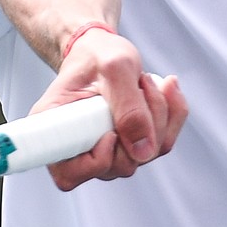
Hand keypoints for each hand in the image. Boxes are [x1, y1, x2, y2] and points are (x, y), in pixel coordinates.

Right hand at [32, 28, 186, 190]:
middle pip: (118, 165)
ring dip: (158, 116)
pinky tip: (165, 89)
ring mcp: (106, 151)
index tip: (110, 132)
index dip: (96, 161)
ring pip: (145, 155)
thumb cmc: (98, 55)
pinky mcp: (131, 146)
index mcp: (54, 129)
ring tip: (145, 81)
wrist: (104, 51)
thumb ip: (129, 107)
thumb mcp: (115, 68)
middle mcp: (78, 148)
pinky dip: (171, 115)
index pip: (69, 174)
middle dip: (140, 125)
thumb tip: (143, 151)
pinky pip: (162, 144)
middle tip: (138, 84)